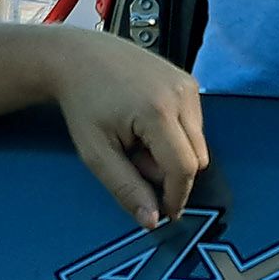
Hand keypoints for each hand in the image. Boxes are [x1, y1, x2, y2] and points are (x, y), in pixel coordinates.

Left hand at [49, 30, 207, 229]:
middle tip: (134, 162)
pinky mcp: (189, 79)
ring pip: (199, 141)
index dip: (177, 196)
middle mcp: (182, 94)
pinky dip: (177, 133)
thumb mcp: (96, 153)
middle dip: (171, 172)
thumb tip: (153, 221)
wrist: (80, 58)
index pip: (184, 168)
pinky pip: (195, 122)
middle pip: (197, 157)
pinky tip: (147, 123)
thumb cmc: (83, 104)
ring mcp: (189, 83)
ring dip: (174, 152)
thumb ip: (126, 189)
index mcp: (158, 111)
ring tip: (138, 139)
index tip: (164, 212)